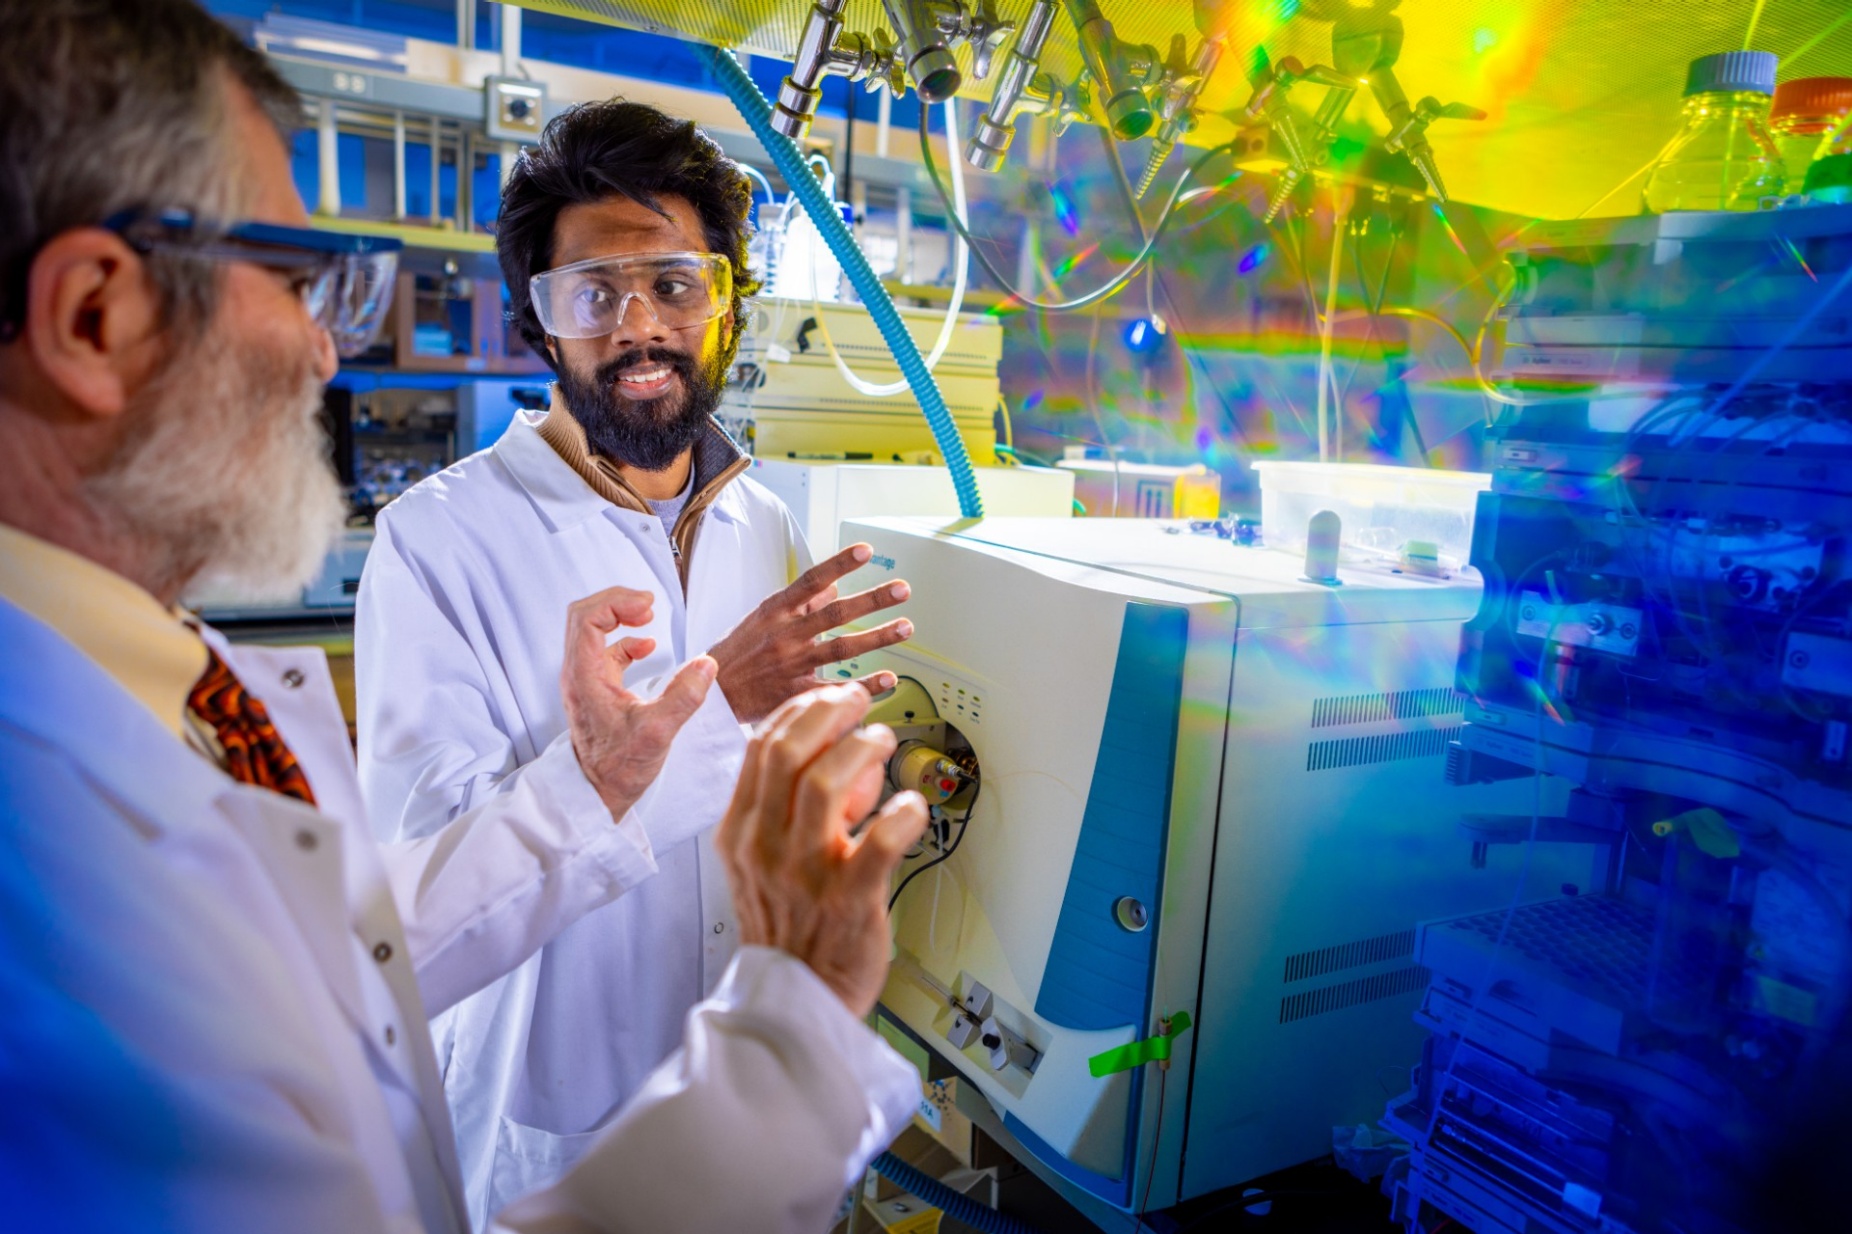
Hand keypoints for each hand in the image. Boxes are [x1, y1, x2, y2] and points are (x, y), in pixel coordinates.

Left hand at [561, 586, 717, 821]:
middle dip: (617, 602)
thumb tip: (706, 665)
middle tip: (648, 604)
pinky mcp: (595, 690)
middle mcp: (578, 674)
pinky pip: (604, 650)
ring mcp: (584, 681)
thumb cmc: (617, 769)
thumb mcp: (657, 733)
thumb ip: (683, 698)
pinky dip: (625, 640)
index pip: (587, 618)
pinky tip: (647, 647)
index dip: (617, 602)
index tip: (649, 606)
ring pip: (592, 629)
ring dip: (619, 616)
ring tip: (649, 616)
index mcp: (584, 676)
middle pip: (585, 615)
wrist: (596, 796)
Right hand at [708, 543, 913, 723]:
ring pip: (842, 649)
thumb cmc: (737, 653)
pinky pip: (835, 689)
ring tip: (905, 627)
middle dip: (872, 600)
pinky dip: (864, 685)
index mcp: (775, 611)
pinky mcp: (796, 694)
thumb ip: (800, 603)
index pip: (811, 581)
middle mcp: (786, 635)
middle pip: (835, 614)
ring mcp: (792, 665)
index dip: (839, 564)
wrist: (712, 694)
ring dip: (878, 637)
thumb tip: (834, 586)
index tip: (866, 550)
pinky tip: (889, 678)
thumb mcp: (763, 618)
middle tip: (903, 589)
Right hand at [718, 684, 930, 1016]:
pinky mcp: (849, 898)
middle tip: (861, 703)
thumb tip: (832, 757)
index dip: (801, 710)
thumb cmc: (787, 925)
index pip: (761, 747)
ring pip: (825, 782)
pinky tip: (911, 806)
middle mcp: (764, 848)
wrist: (796, 999)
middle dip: (830, 712)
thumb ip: (782, 811)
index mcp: (740, 833)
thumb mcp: (759, 863)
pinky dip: (903, 813)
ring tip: (885, 741)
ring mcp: (804, 873)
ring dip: (862, 749)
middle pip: (788, 752)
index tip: (831, 696)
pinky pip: (880, 840)